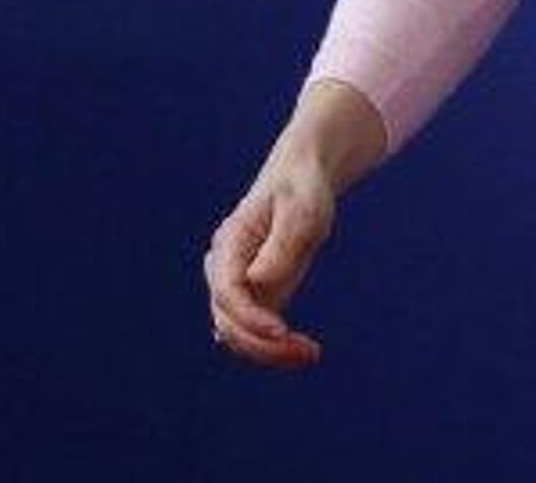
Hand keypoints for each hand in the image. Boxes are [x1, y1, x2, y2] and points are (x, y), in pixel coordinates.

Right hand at [204, 147, 335, 368]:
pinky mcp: (254, 298)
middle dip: (263, 345)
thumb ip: (282, 244)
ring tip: (311, 353)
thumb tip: (256, 281)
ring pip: (239, 335)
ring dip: (270, 352)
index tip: (282, 331)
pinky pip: (256, 332)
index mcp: (230, 244)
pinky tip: (303, 350)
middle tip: (309, 351)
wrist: (302, 181)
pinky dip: (276, 347)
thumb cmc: (302, 190)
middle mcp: (224, 270)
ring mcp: (236, 287)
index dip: (250, 317)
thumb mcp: (301, 211)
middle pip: (228, 322)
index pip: (227, 292)